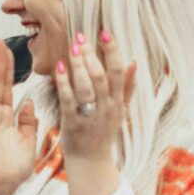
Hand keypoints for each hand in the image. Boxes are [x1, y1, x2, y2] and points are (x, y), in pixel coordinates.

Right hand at [0, 40, 37, 194]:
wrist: (5, 183)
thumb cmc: (15, 165)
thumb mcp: (27, 138)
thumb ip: (27, 120)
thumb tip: (28, 102)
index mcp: (7, 117)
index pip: (8, 88)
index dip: (10, 70)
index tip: (12, 52)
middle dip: (0, 60)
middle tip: (0, 39)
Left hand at [53, 29, 136, 170]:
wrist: (91, 160)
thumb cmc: (104, 131)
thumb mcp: (121, 109)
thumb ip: (127, 86)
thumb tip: (133, 62)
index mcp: (118, 102)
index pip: (118, 73)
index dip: (113, 52)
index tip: (105, 34)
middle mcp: (106, 107)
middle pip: (101, 77)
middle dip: (92, 55)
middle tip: (82, 36)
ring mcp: (90, 115)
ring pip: (86, 86)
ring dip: (79, 65)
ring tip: (73, 48)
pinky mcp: (73, 122)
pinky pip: (69, 99)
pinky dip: (64, 82)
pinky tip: (60, 67)